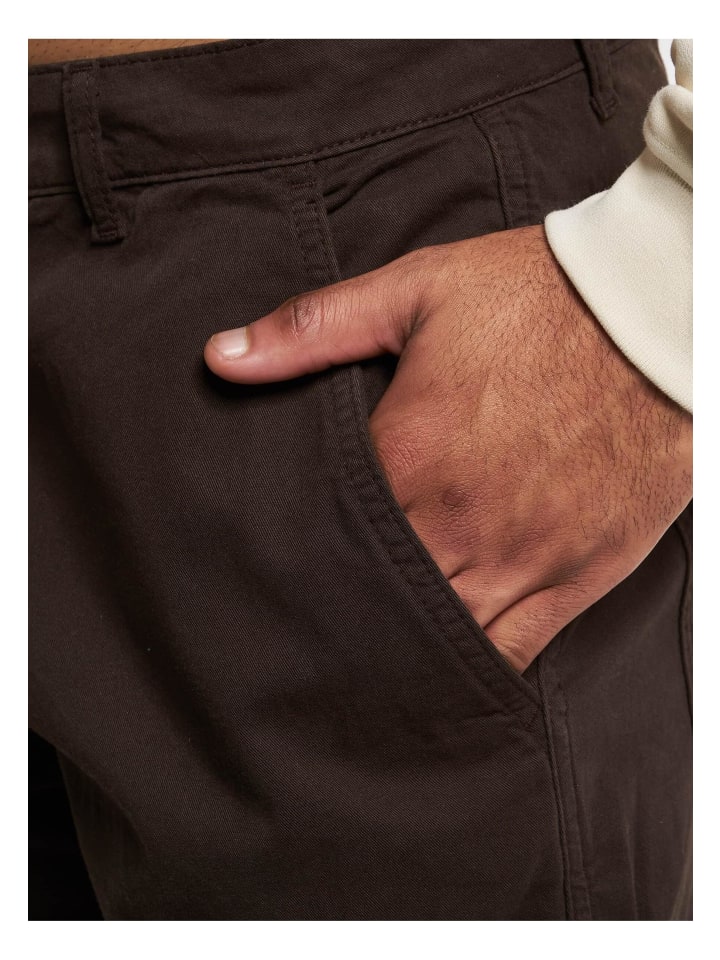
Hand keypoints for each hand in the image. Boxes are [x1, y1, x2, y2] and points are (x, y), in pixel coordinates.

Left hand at [204, 224, 691, 671]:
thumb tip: (220, 356)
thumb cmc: (537, 298)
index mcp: (408, 454)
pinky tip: (441, 671)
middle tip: (305, 628)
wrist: (655, 317)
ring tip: (359, 663)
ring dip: (397, 648)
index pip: (327, 534)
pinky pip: (512, 650)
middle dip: (339, 612)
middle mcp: (458, 520)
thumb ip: (312, 329)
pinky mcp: (574, 576)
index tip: (269, 573)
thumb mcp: (415, 291)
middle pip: (375, 596)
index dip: (292, 559)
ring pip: (437, 635)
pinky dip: (471, 667)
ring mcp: (519, 557)